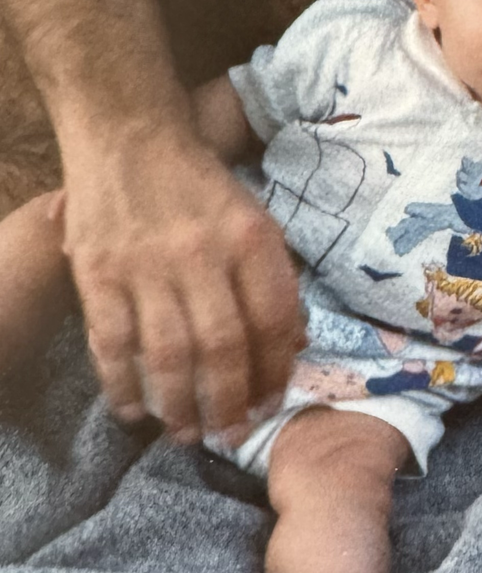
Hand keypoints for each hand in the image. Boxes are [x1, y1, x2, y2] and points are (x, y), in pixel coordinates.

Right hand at [61, 131, 302, 441]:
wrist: (129, 136)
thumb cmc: (203, 188)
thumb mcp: (257, 222)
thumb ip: (275, 281)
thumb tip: (293, 345)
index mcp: (251, 240)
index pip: (272, 321)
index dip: (274, 372)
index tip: (271, 404)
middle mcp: (201, 254)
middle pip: (221, 347)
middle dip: (228, 403)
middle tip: (230, 435)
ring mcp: (145, 265)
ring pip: (166, 354)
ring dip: (179, 405)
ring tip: (187, 434)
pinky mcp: (97, 272)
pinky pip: (112, 342)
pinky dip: (121, 384)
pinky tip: (133, 410)